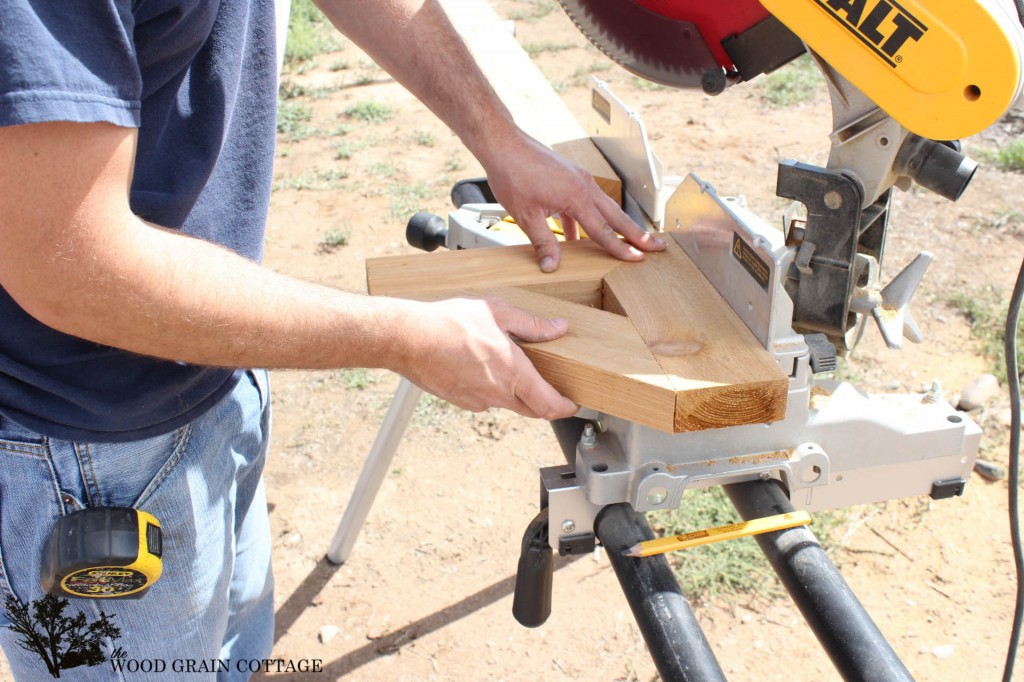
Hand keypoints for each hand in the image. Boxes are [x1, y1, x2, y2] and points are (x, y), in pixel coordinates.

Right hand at [394, 297, 577, 419]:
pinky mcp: (461, 401)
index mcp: (513, 373)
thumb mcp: (498, 312)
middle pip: (532, 409)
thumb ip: (532, 325)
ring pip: (507, 403)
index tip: (575, 402)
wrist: (407, 339)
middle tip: (552, 386)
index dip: (567, 407)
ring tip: (509, 365)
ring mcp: (478, 401)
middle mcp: (497, 394)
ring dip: (516, 391)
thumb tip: (558, 328)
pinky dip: (492, 387)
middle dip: (545, 401)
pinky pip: (485, 399)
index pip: (550, 405)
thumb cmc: (449, 323)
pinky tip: (481, 365)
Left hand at [482, 130, 664, 271]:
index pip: (603, 231)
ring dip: (618, 226)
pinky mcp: (571, 178)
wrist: (504, 145)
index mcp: (577, 196)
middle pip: (616, 216)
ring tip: (630, 241)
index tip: (637, 259)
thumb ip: (543, 242)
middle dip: (637, 234)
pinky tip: (579, 238)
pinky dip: (587, 220)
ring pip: (605, 208)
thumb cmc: (513, 174)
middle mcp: (584, 186)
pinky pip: (586, 203)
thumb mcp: (527, 216)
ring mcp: (580, 180)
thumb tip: (551, 266)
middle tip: (657, 246)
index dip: (620, 248)